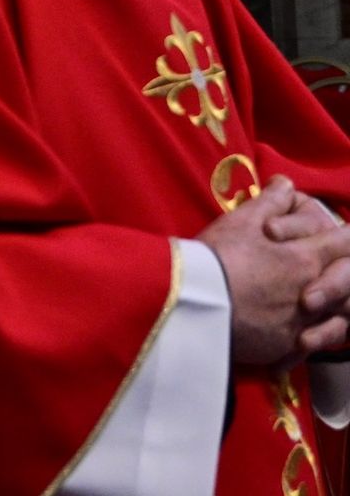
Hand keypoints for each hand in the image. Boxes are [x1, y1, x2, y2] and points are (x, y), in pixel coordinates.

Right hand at [198, 176, 349, 364]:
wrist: (195, 302)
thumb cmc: (218, 256)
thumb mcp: (241, 220)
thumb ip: (270, 202)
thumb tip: (285, 183)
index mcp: (306, 257)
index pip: (346, 242)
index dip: (349, 237)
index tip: (348, 236)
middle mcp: (313, 290)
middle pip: (348, 284)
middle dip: (343, 277)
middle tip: (331, 274)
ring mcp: (302, 321)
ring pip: (337, 318)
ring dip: (331, 312)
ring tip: (314, 308)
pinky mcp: (285, 346)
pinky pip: (309, 346)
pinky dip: (307, 341)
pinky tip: (295, 339)